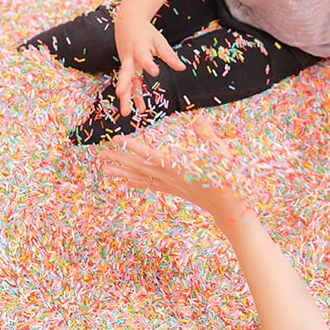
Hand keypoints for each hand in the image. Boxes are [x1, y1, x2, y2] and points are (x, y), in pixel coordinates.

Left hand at [97, 121, 248, 226]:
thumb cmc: (228, 180)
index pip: (150, 154)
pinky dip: (136, 183)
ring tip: (103, 169)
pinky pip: (149, 186)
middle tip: (99, 155)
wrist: (230, 210)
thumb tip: (199, 119)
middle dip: (119, 160)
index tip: (115, 141)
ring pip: (141, 178)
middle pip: (139, 167)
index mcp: (178, 166)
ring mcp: (170, 185)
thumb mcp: (222, 154)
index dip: (132, 147)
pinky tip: (125, 183)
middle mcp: (170, 177)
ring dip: (121, 173)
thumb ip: (208, 136)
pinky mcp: (174, 191)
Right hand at [114, 16, 184, 115]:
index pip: (143, 57)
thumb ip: (169, 55)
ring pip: (125, 82)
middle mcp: (129, 58)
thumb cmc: (145, 33)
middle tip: (120, 94)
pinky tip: (138, 108)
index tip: (155, 72)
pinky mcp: (127, 69)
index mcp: (139, 48)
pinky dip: (133, 95)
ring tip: (125, 113)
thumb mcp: (159, 40)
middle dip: (123, 84)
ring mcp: (126, 64)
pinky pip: (130, 84)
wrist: (127, 24)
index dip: (148, 64)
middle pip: (126, 72)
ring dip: (125, 97)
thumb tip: (182, 68)